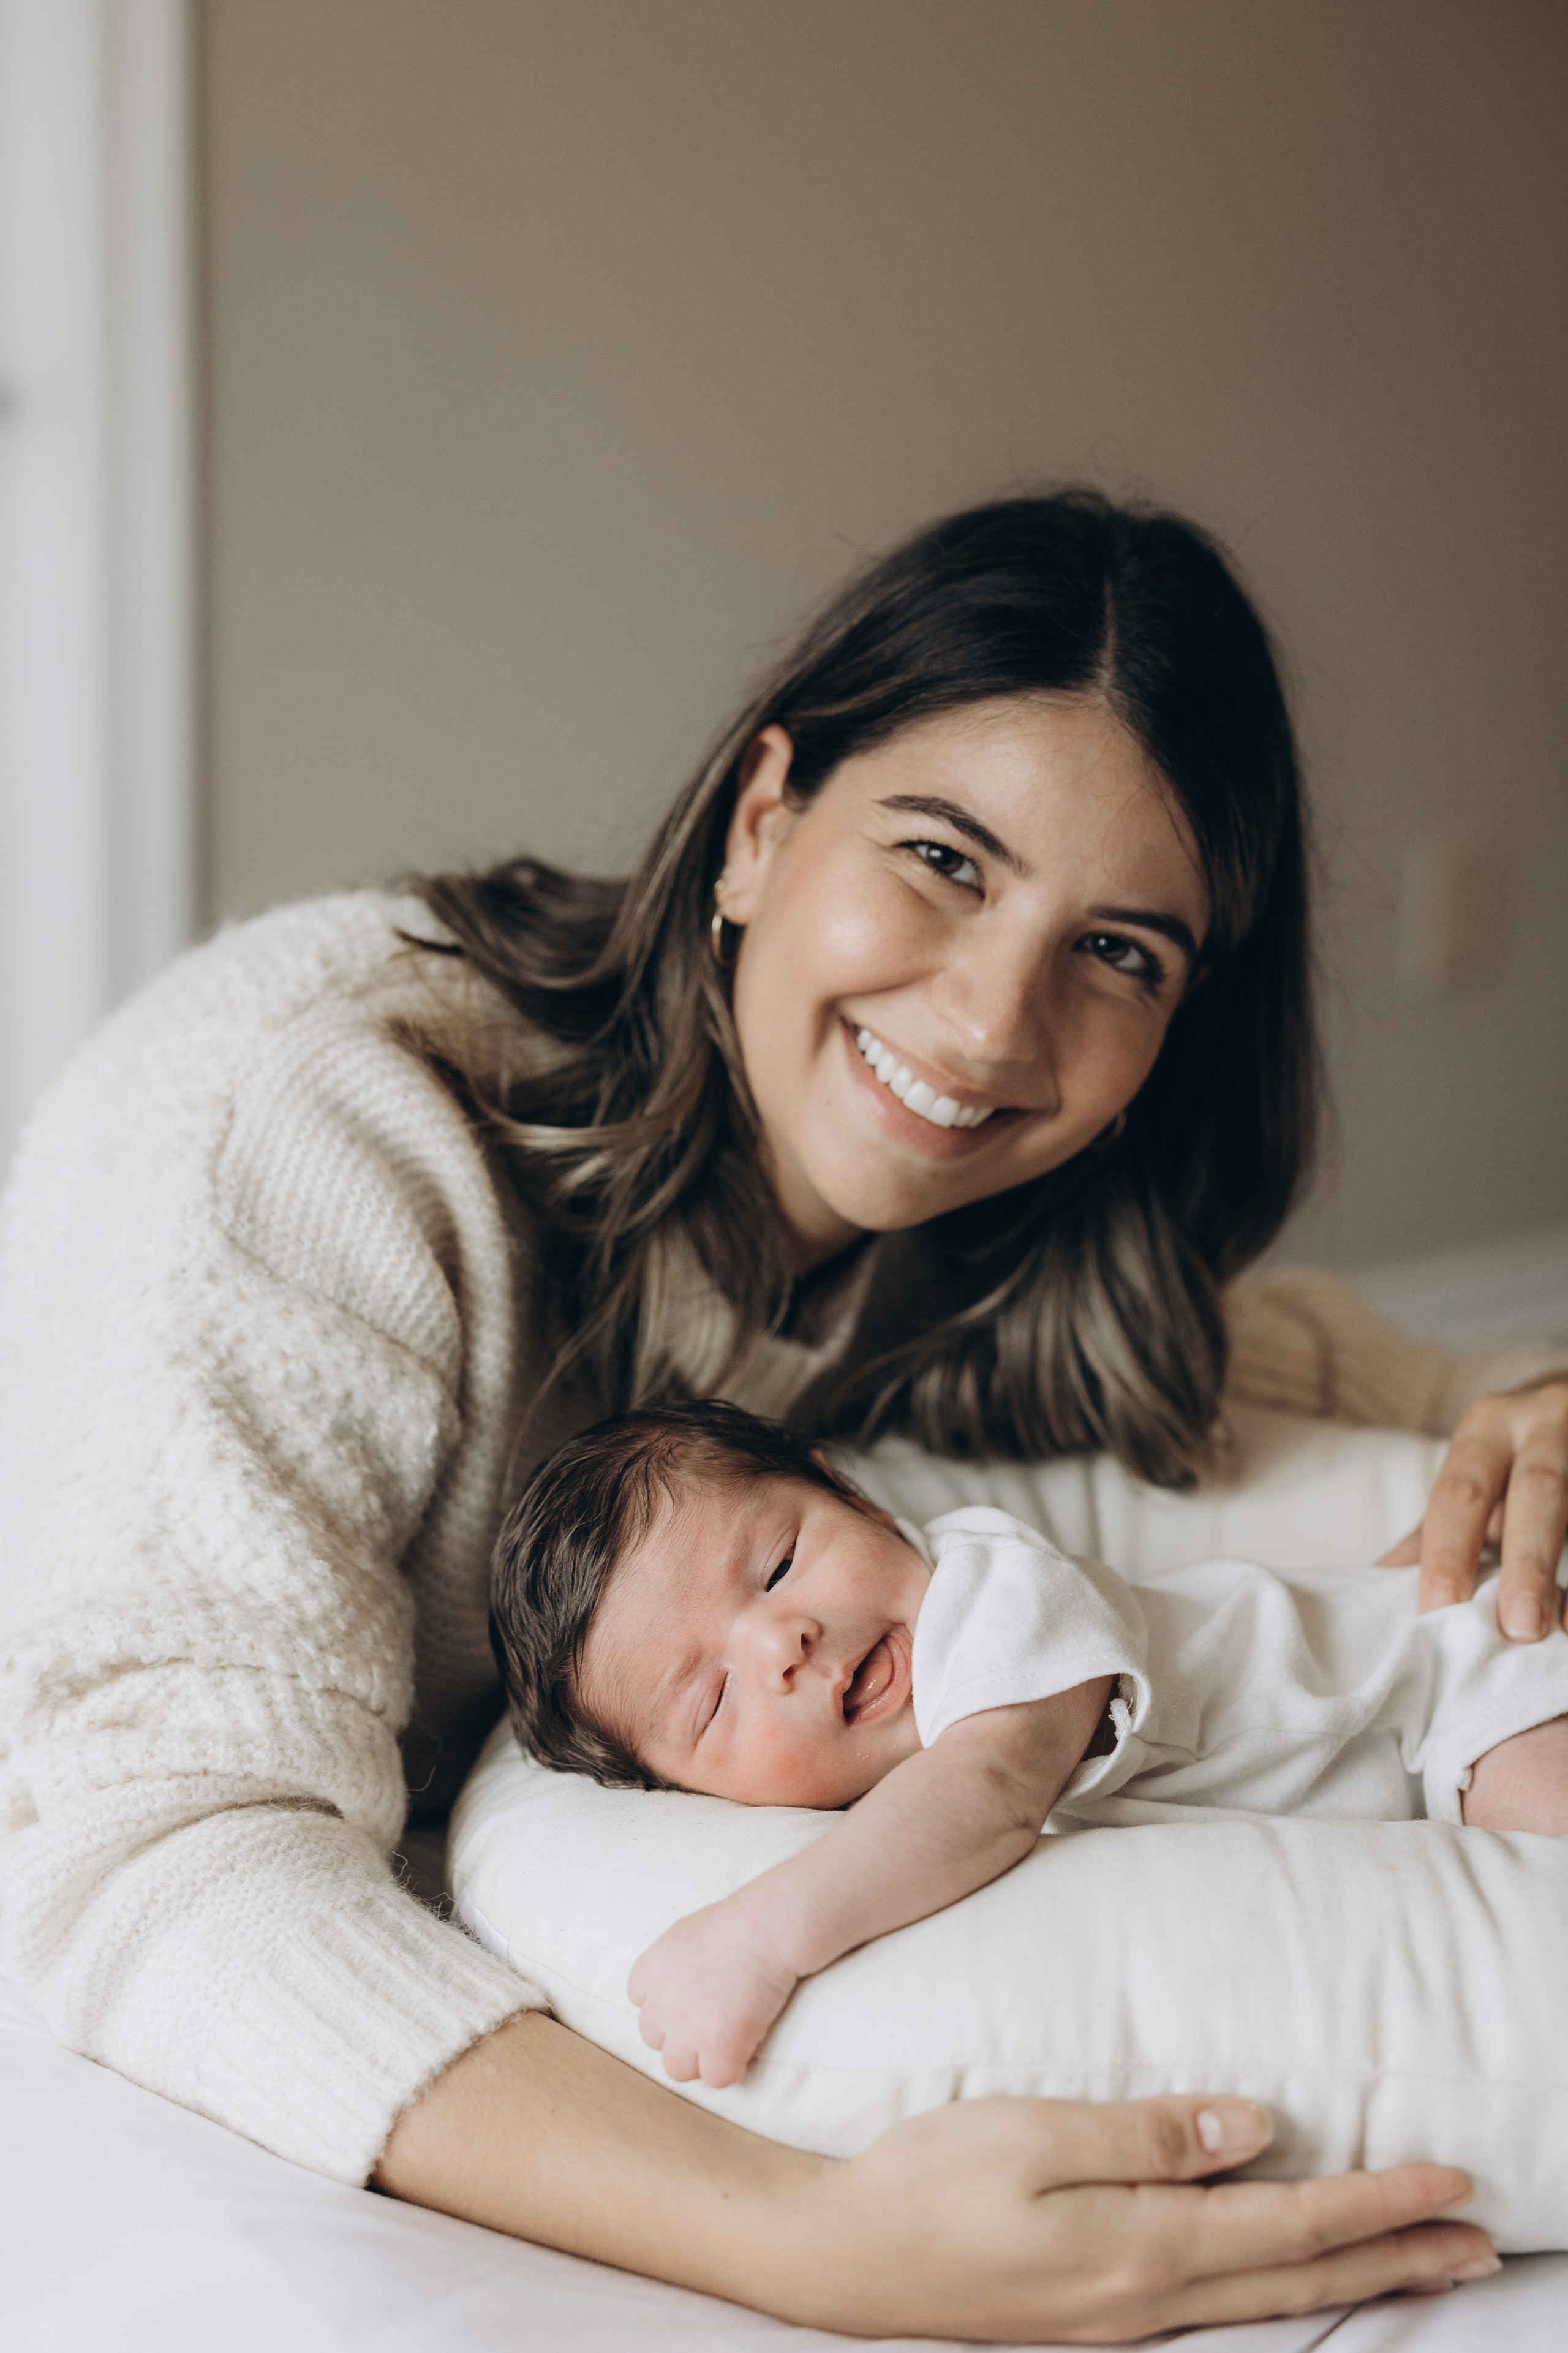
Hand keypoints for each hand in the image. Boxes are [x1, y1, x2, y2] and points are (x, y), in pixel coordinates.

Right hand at [378, 2015, 1496, 2336]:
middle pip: (1299, 2280)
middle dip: (1396, 2257)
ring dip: (1352, 2279)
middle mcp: (1147, 2301)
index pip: (1291, 2227)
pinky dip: (1280, 2291)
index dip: (1377, 2203)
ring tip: (1416, 2261)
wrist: (839, 2257)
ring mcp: (1121, 2324)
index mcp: (1140, 2250)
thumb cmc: (928, 2181)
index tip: (1451, 2180)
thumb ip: (1149, 2135)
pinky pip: (1217, 2308)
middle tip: (1476, 2238)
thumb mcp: (1033, 2133)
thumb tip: (1258, 2129)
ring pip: (1265, 2301)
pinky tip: (1288, 2278)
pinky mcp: (1094, 2321)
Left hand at [628, 1897, 799, 2086]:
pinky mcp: (719, 2047)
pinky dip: (733, 2067)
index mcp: (649, 1972)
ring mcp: (688, 2029)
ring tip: (727, 2040)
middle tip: (712, 2021)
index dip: (668, 2008)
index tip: (693, 2001)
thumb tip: (674, 1992)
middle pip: (655, 2040)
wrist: (768, 1927)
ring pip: (677, 2069)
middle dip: (681, 2035)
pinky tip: (747, 2044)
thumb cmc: (738, 1923)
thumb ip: (670, 1968)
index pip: (642, 2006)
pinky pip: (716, 2078)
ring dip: (700, 2059)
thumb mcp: (684, 1935)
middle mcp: (661, 2004)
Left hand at [1379, 1376, 1567, 1638]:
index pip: (1459, 1493)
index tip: (1440, 1609)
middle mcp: (1541, 1422)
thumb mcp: (1472, 1474)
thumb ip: (1434, 1529)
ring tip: (1562, 1625)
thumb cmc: (1512, 1454)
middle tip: (1518, 1626)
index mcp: (1487, 1428)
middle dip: (1526, 1560)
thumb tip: (1379, 1584)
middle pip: (1535, 1491)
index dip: (1447, 1552)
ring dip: (1563, 1566)